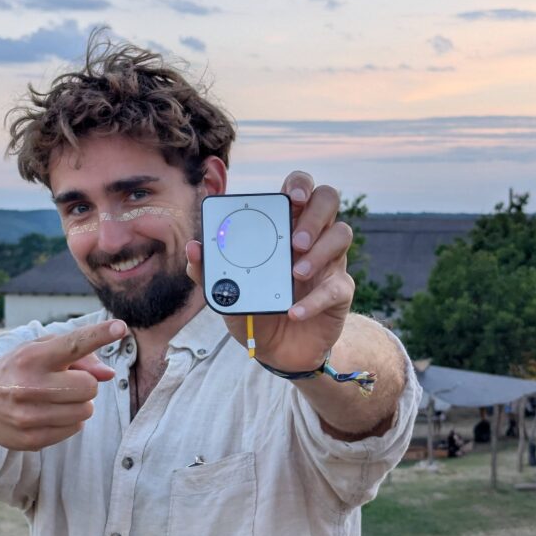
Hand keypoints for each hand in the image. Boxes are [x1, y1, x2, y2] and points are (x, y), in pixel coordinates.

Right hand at [0, 320, 125, 449]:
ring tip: (56, 397)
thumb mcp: (40, 350)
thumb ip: (78, 356)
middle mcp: (29, 386)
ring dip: (78, 403)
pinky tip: (48, 413)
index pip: (73, 345)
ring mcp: (29, 416)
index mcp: (32, 357)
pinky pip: (75, 429)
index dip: (98, 335)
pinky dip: (69, 421)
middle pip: (89, 386)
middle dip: (85, 383)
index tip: (119, 327)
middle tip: (66, 381)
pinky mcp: (31, 440)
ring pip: (86, 411)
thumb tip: (108, 375)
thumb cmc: (18, 369)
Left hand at [186, 173, 353, 371]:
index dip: (300, 184)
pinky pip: (338, 286)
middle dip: (314, 215)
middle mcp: (311, 236)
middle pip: (327, 200)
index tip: (292, 197)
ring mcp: (329, 261)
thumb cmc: (253, 309)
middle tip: (294, 241)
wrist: (275, 351)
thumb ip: (208, 270)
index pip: (299, 188)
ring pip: (342, 234)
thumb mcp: (227, 292)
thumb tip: (193, 248)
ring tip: (295, 273)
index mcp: (283, 226)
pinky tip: (294, 311)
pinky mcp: (340, 291)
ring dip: (319, 252)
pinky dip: (315, 299)